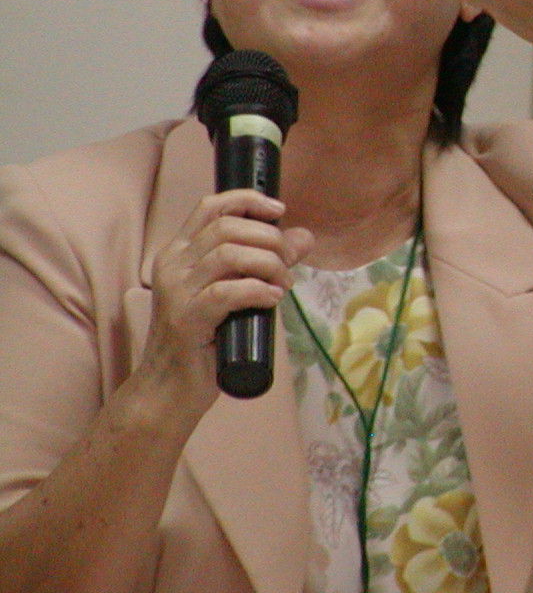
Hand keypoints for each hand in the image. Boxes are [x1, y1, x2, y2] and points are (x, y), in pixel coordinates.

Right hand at [139, 190, 311, 412]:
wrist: (167, 391)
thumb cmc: (204, 341)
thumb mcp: (236, 294)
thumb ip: (265, 263)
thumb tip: (304, 237)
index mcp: (179, 253)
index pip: (210, 207)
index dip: (248, 200)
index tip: (280, 210)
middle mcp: (172, 266)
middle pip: (227, 227)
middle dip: (268, 239)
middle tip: (287, 264)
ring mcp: (175, 292)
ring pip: (228, 254)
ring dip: (268, 265)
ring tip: (283, 285)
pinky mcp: (185, 320)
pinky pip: (227, 292)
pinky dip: (258, 291)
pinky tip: (272, 299)